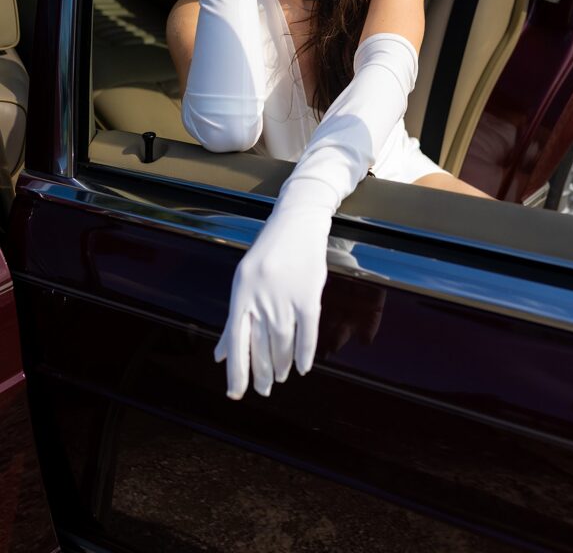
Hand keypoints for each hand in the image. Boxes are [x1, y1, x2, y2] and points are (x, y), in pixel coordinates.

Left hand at [214, 203, 331, 398]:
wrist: (297, 221)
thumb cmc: (268, 252)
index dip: (236, 372)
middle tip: (265, 390)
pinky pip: (307, 332)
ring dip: (282, 365)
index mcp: (241, 294)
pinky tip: (303, 367)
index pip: (236, 343)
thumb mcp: (244, 281)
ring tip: (282, 377)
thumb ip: (234, 320)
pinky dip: (305, 353)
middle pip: (261, 347)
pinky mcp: (309, 295)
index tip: (236, 394)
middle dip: (262, 373)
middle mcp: (260, 298)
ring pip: (283, 343)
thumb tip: (220, 355)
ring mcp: (285, 297)